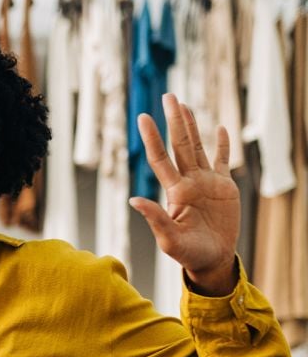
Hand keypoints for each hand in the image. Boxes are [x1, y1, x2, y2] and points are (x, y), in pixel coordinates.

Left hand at [130, 93, 239, 295]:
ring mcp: (206, 182)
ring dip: (193, 125)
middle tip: (169, 96)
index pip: (160, 159)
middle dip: (175, 121)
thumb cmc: (188, 254)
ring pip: (198, 147)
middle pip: (180, 145)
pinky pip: (223, 161)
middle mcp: (188, 182)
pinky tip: (220, 128)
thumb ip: (155, 219)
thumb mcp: (169, 240)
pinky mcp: (224, 187)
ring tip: (185, 104)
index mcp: (175, 192)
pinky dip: (223, 145)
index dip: (152, 138)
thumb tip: (132, 201)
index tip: (143, 117)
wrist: (212, 259)